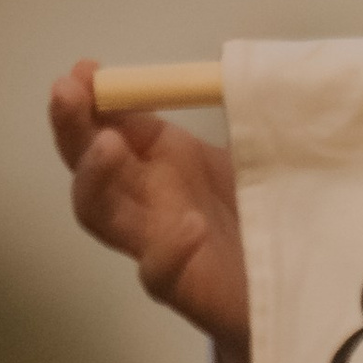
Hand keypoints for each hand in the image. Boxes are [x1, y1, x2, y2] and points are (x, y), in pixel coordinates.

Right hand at [48, 60, 253, 362]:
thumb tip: (239, 69)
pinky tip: (189, 225)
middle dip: (74, 127)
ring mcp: (159, 245)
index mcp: (164, 161)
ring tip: (108, 144)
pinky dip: (167, 249)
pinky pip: (159, 273)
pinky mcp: (185, 288)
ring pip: (103, 216)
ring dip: (97, 178)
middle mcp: (149, 200)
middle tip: (67, 93)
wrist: (296, 293)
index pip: (113, 124)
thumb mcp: (256, 152)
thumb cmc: (266, 215)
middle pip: (92, 165)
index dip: (95, 98)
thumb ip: (245, 116)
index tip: (85, 69)